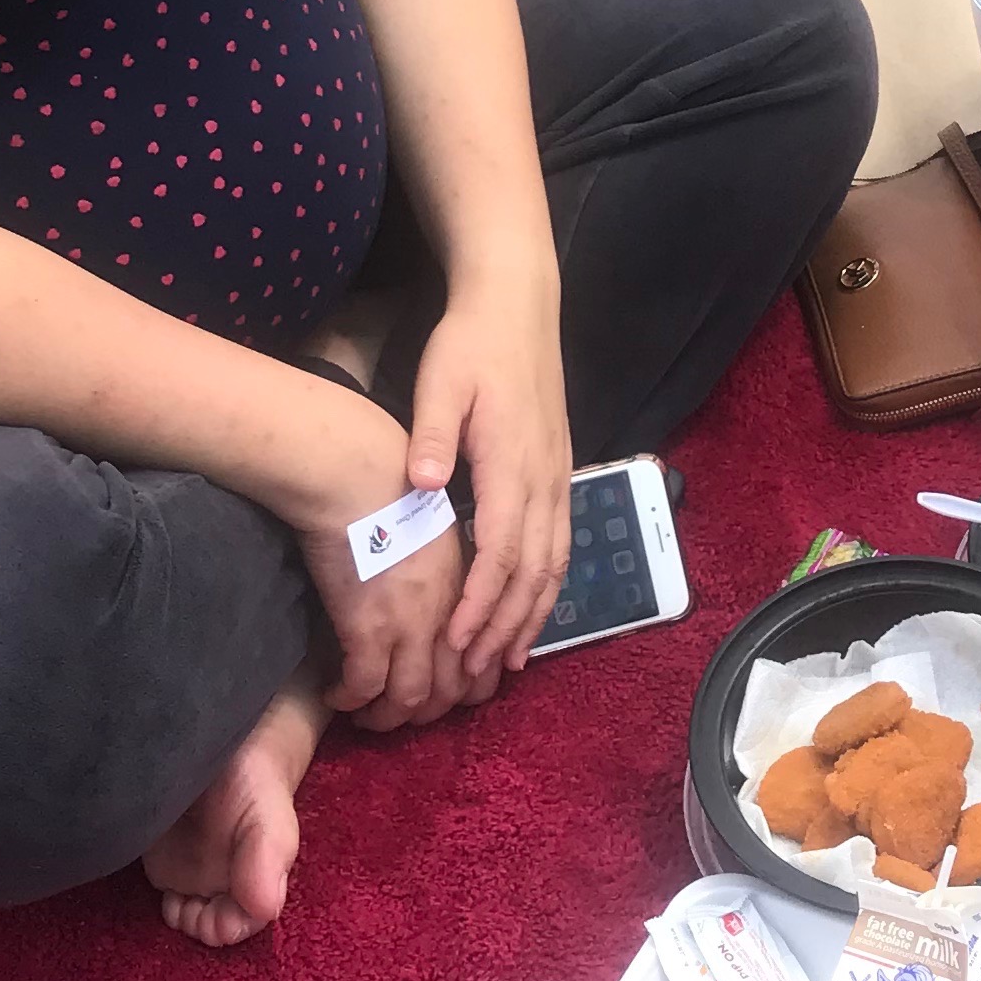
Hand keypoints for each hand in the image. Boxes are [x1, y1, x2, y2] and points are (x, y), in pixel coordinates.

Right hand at [298, 498, 467, 730]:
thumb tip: (425, 597)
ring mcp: (410, 625)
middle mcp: (447, 614)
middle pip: (450, 692)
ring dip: (386, 717)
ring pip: (410, 700)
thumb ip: (440, 572)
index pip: (480, 662)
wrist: (357, 474)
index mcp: (466, 590)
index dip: (462, 691)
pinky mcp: (368, 629)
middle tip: (397, 715)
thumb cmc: (388, 488)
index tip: (438, 698)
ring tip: (365, 716)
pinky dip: (350, 699)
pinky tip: (336, 694)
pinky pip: (364, 686)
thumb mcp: (434, 532)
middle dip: (425, 715)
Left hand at [406, 279, 573, 694]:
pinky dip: (547, 587)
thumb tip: (421, 484)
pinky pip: (559, 544)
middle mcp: (543, 479)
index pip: (500, 549)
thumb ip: (433, 434)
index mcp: (511, 462)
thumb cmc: (471, 345)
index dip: (480, 601)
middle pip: (531, 571)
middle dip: (503, 625)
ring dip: (531, 616)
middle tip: (473, 672)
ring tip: (506, 662)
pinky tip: (531, 612)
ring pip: (553, 564)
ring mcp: (556, 477)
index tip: (454, 642)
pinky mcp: (558, 473)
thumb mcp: (441, 380)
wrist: (517, 308)